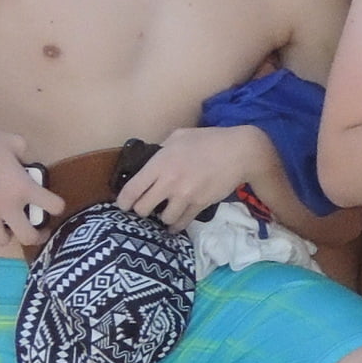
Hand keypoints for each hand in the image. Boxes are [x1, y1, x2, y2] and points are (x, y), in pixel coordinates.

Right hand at [0, 127, 57, 257]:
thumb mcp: (15, 142)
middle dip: (37, 236)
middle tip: (37, 229)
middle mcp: (6, 206)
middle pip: (28, 238)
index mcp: (23, 187)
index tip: (54, 205)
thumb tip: (29, 164)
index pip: (54, 207)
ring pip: (0, 241)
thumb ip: (28, 156)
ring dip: (7, 236)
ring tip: (8, 226)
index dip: (58, 206)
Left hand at [116, 125, 268, 224]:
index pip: (132, 190)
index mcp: (160, 164)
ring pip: (162, 219)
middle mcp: (169, 182)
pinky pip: (182, 223)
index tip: (123, 205)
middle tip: (144, 208)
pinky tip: (174, 224)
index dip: (123, 201)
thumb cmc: (208, 140)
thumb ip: (162, 149)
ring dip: (161, 217)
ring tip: (164, 213)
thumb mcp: (179, 136)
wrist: (239, 152)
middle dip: (141, 210)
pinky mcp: (199, 205)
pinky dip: (176, 226)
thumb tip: (152, 159)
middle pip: (142, 208)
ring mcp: (185, 196)